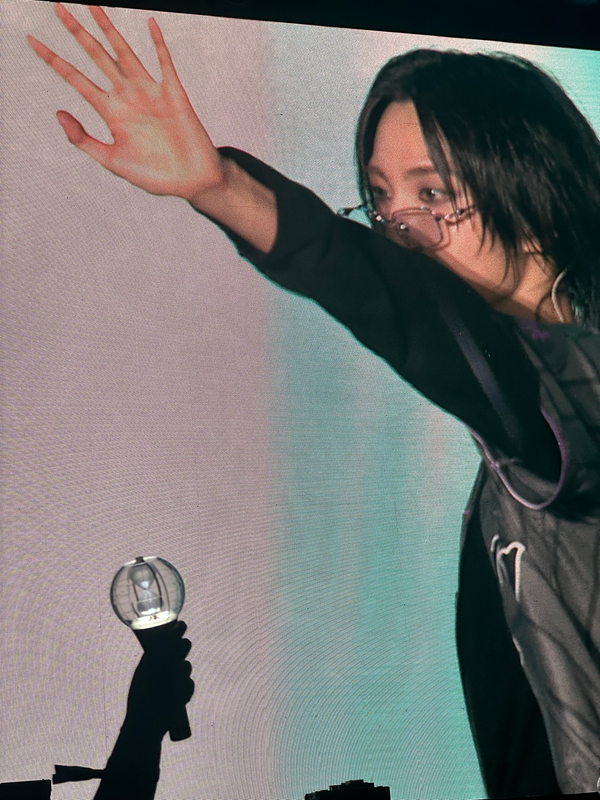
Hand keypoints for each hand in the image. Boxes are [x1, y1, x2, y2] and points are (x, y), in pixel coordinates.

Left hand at [27, 4, 224, 201]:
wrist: (192, 182)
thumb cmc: (155, 177)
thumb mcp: (112, 162)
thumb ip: (83, 139)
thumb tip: (57, 112)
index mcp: (111, 113)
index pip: (76, 79)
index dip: (53, 60)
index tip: (31, 40)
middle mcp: (127, 97)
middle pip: (96, 57)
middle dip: (77, 32)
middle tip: (57, 6)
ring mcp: (150, 93)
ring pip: (124, 52)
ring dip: (108, 29)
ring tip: (91, 5)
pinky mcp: (174, 94)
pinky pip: (164, 63)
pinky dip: (157, 44)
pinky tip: (150, 24)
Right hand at [126, 620, 193, 736]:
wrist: (145, 722)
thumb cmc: (140, 697)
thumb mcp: (142, 673)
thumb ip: (153, 658)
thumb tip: (162, 645)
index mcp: (155, 656)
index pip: (172, 634)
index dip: (178, 628)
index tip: (180, 624)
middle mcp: (169, 662)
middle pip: (185, 645)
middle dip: (183, 645)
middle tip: (180, 646)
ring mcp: (179, 676)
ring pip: (187, 665)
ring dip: (182, 670)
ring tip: (170, 680)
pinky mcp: (186, 689)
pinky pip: (189, 683)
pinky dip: (184, 687)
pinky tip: (174, 694)